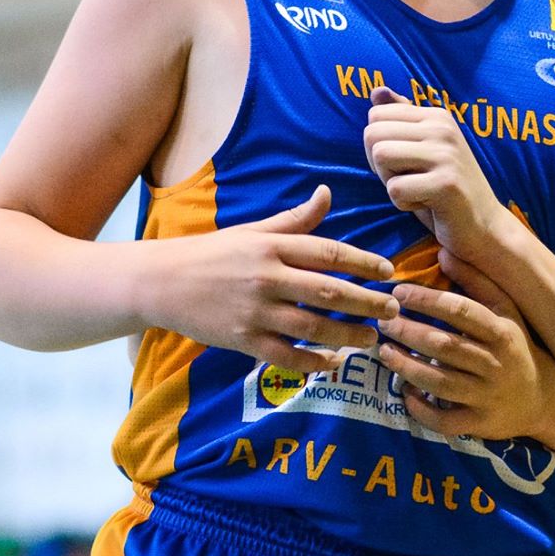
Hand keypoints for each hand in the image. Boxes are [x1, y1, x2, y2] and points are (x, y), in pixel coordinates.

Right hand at [142, 184, 399, 374]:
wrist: (160, 282)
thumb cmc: (212, 254)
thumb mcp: (253, 231)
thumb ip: (295, 219)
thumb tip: (327, 192)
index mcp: (272, 246)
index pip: (328, 252)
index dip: (363, 262)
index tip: (389, 272)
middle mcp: (266, 277)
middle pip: (328, 291)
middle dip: (367, 302)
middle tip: (394, 310)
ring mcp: (254, 310)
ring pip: (312, 327)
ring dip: (347, 335)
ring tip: (371, 339)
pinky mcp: (241, 339)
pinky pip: (285, 355)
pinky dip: (312, 362)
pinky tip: (332, 363)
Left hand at [364, 87, 510, 260]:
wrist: (484, 225)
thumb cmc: (445, 187)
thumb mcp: (424, 148)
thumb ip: (401, 119)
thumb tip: (377, 91)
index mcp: (437, 115)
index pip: (376, 116)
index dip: (380, 145)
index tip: (406, 163)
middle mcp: (443, 128)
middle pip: (373, 135)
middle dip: (381, 164)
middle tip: (410, 178)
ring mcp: (446, 154)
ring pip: (381, 157)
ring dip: (391, 182)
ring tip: (418, 189)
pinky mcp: (445, 184)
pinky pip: (395, 189)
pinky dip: (404, 203)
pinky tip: (427, 204)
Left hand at [377, 248, 546, 440]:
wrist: (544, 399)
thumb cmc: (517, 347)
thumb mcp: (507, 312)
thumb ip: (477, 282)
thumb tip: (443, 253)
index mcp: (502, 332)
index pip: (462, 312)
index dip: (428, 301)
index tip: (399, 292)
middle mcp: (496, 364)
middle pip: (445, 346)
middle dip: (410, 332)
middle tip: (384, 321)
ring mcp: (487, 397)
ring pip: (440, 383)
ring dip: (408, 367)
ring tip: (384, 352)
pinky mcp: (479, 424)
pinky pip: (445, 420)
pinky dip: (422, 409)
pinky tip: (405, 393)